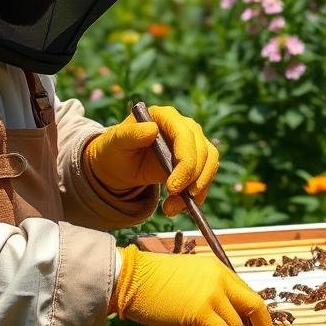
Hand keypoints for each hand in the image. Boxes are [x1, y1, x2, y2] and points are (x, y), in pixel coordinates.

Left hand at [83, 105, 219, 215]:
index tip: (172, 187)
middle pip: (203, 151)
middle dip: (192, 180)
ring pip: (209, 164)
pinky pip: (206, 176)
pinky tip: (179, 207)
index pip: (186, 135)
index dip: (185, 161)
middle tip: (174, 203)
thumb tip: (152, 129)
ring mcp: (193, 143)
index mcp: (166, 116)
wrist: (121, 165)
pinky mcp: (197, 160)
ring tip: (173, 208)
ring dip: (197, 190)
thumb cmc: (116, 149)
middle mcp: (184, 126)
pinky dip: (198, 195)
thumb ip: (130, 134)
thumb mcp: (116, 142)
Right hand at [110, 247, 274, 325]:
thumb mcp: (188, 278)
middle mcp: (219, 278)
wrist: (130, 278)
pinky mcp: (201, 312)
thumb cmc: (150, 282)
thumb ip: (208, 292)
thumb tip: (223, 319)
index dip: (257, 315)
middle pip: (255, 305)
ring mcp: (212, 294)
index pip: (247, 292)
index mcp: (217, 269)